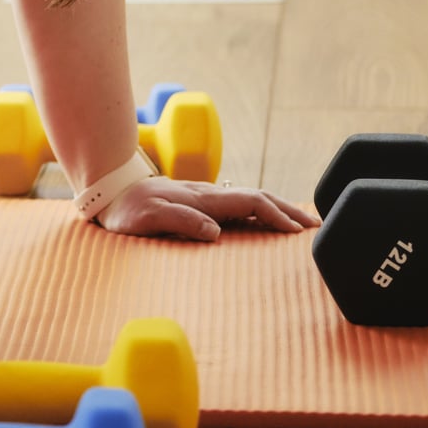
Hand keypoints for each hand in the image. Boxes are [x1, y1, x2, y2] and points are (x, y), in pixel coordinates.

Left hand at [96, 177, 320, 241]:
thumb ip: (181, 221)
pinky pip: (239, 207)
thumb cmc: (128, 211)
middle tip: (316, 226)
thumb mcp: (149, 218)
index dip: (277, 216)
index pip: (251, 202)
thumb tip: (215, 231)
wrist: (110, 195)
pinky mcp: (201, 206)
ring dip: (278, 210)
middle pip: (259, 198)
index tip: (297, 232)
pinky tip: (268, 224)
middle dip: (289, 210)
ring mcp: (207, 199)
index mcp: (204, 199)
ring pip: (251, 201)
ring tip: (301, 225)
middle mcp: (210, 196)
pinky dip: (261, 214)